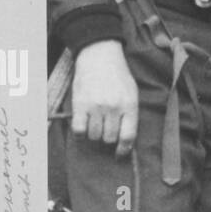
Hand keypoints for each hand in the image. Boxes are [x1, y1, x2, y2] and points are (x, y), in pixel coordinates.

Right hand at [71, 40, 138, 159]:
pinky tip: (83, 124)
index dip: (124, 149)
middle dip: (108, 138)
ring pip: (94, 136)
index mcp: (130, 104)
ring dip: (94, 133)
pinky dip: (80, 132)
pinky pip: (78, 130)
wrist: (100, 56)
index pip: (128, 136)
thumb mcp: (132, 92)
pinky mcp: (80, 105)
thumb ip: (130, 114)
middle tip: (105, 129)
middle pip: (109, 138)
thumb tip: (127, 139)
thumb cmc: (118, 76)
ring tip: (95, 122)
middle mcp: (114, 107)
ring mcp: (96, 106)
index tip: (120, 155)